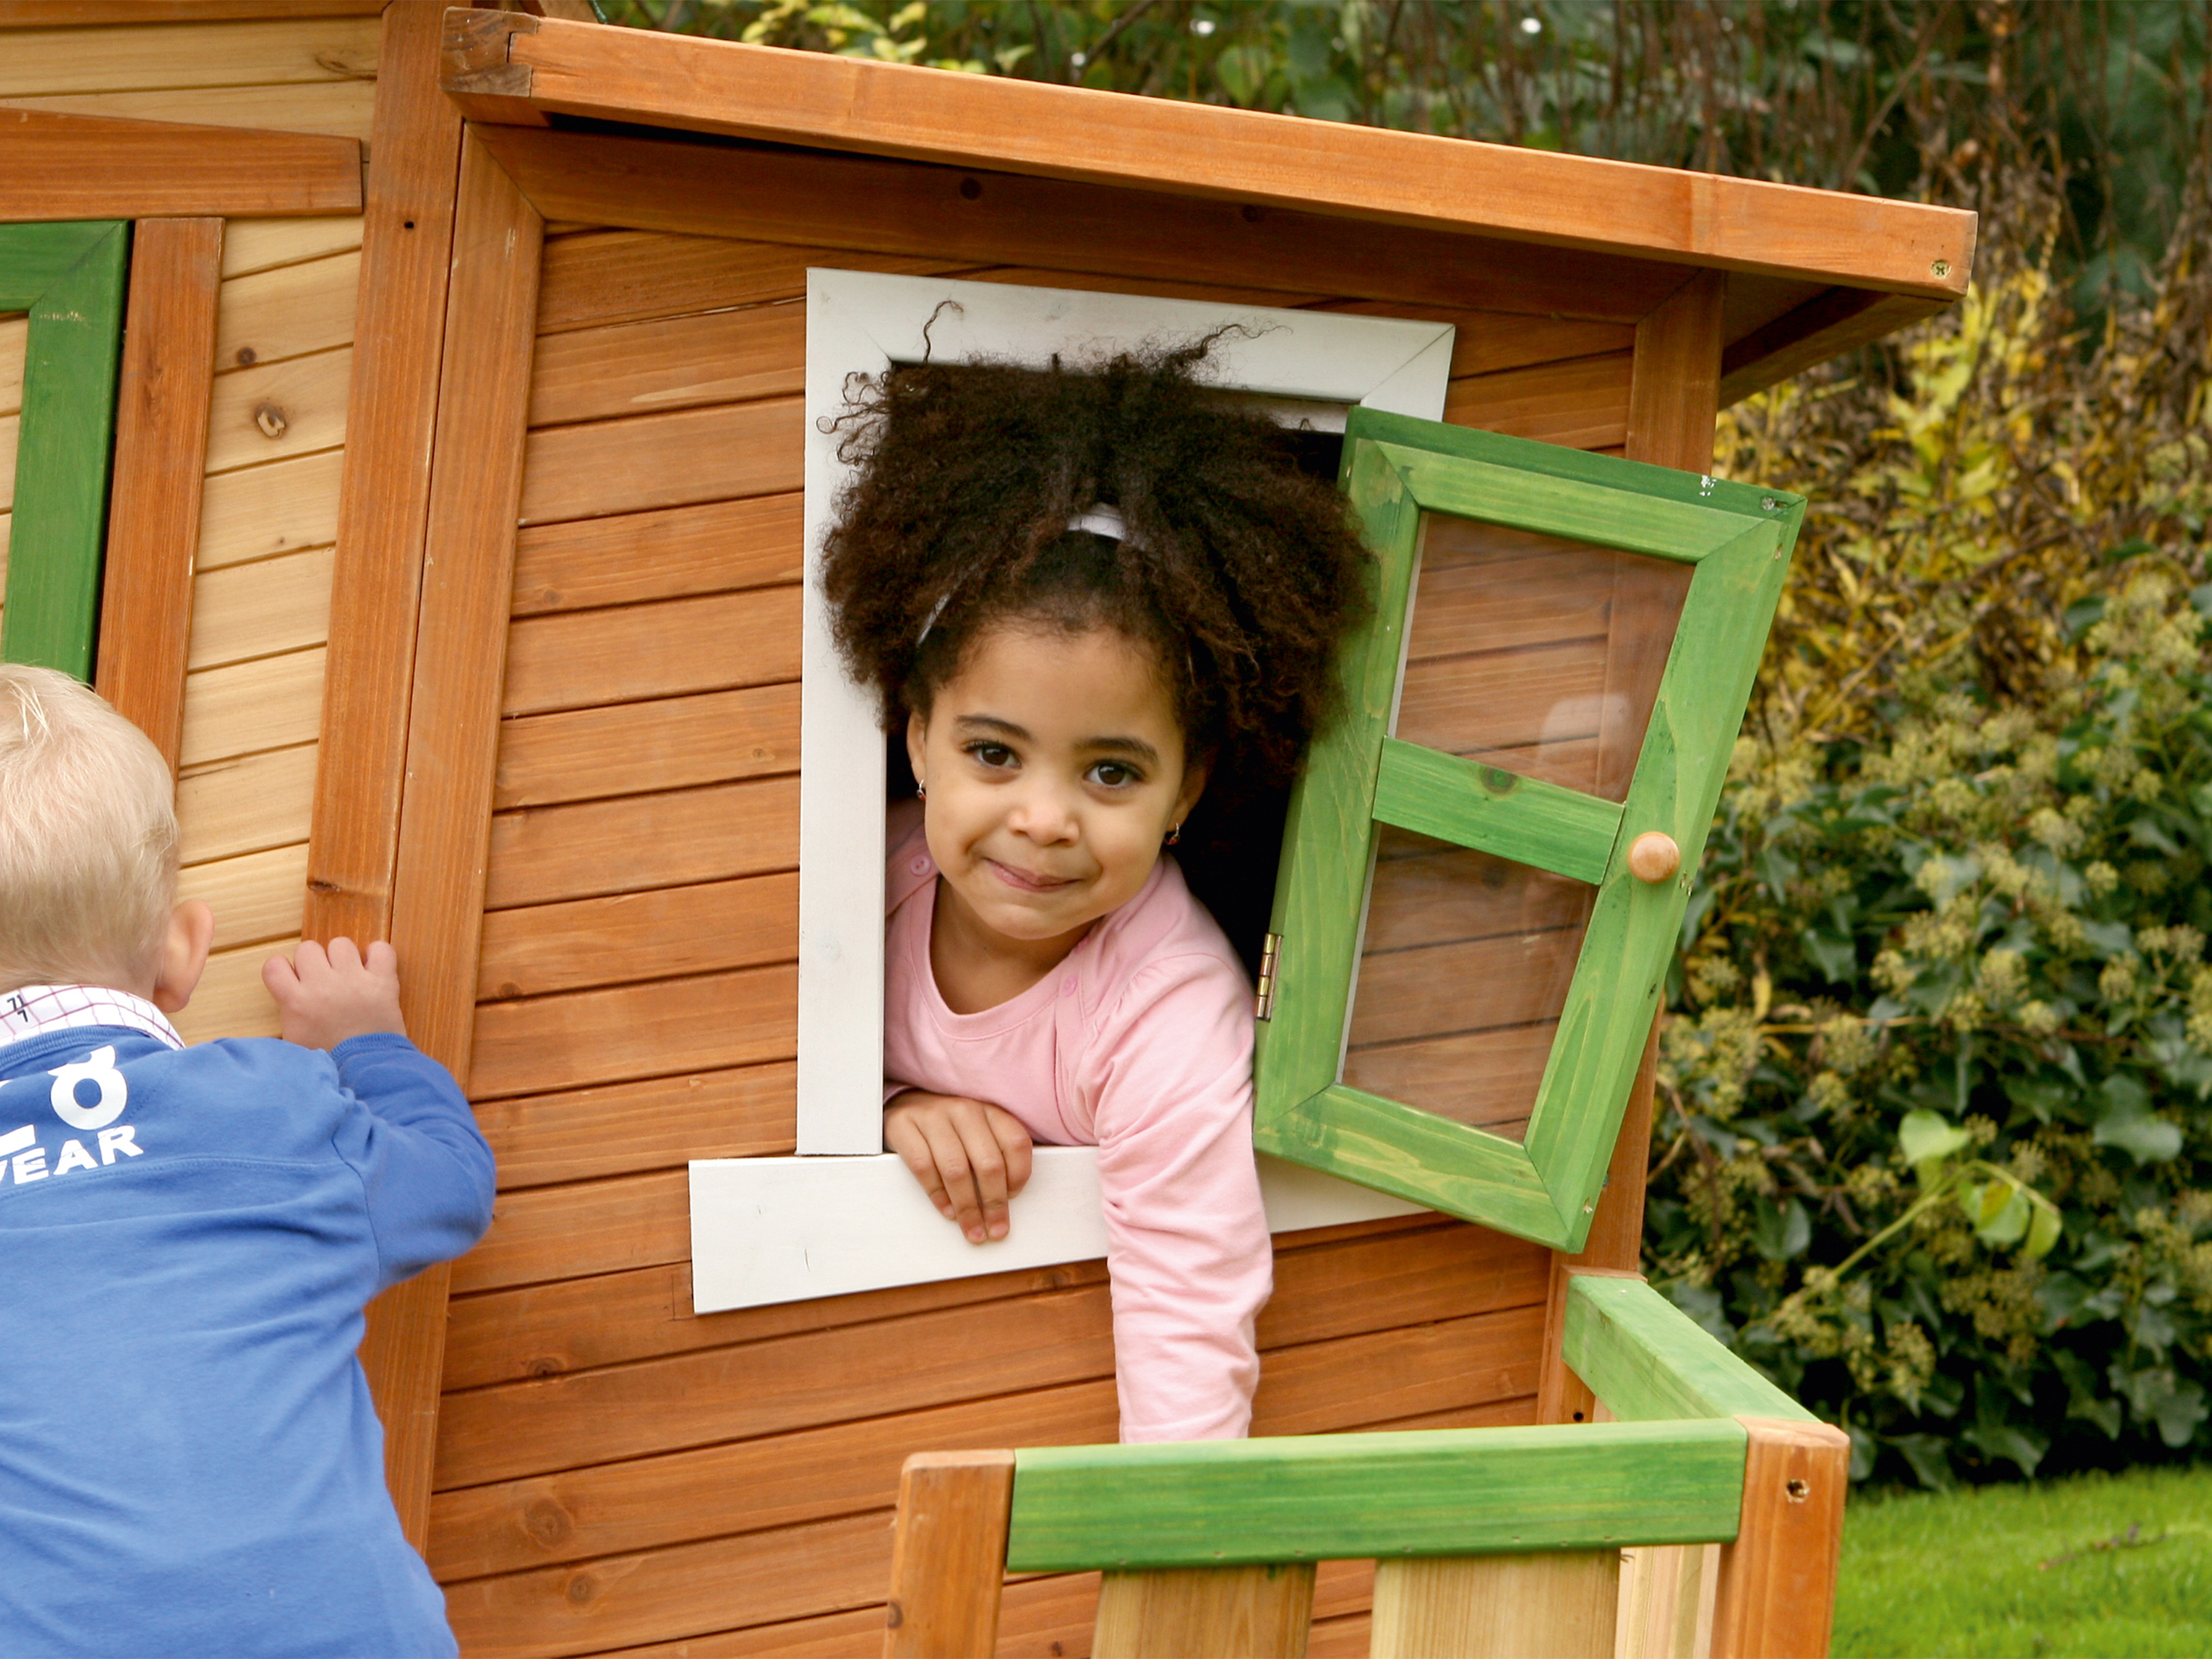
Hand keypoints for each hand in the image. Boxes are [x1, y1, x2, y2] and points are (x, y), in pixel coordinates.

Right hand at [262, 938, 407, 1049]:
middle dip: (315, 961)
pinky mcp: (382, 982)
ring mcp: (353, 980)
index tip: (295, 980)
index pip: (274, 965)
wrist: (366, 1071)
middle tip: (325, 981)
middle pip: (308, 948)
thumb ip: (288, 1015)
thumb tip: (286, 1000)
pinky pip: (381, 950)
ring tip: (350, 976)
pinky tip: (374, 969)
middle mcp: (322, 985)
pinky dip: (378, 955)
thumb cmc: (328, 1062)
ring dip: (344, 957)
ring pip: (341, 944)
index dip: (283, 969)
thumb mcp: (293, 1043)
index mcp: (295, 1001)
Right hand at [883, 1091, 1033, 1243]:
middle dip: (995, 1204)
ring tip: (973, 1230)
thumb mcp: (979, 1131)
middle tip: (996, 1229)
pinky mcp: (903, 1125)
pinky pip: (923, 1167)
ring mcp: (932, 1116)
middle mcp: (964, 1110)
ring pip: (956, 1169)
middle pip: (988, 1163)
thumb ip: (997, 1154)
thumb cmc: (951, 1127)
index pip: (1016, 1143)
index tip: (1014, 1197)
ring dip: (967, 1207)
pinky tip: (947, 1211)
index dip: (1020, 1175)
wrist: (906, 1103)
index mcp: (989, 1110)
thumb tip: (1010, 1199)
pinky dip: (937, 1195)